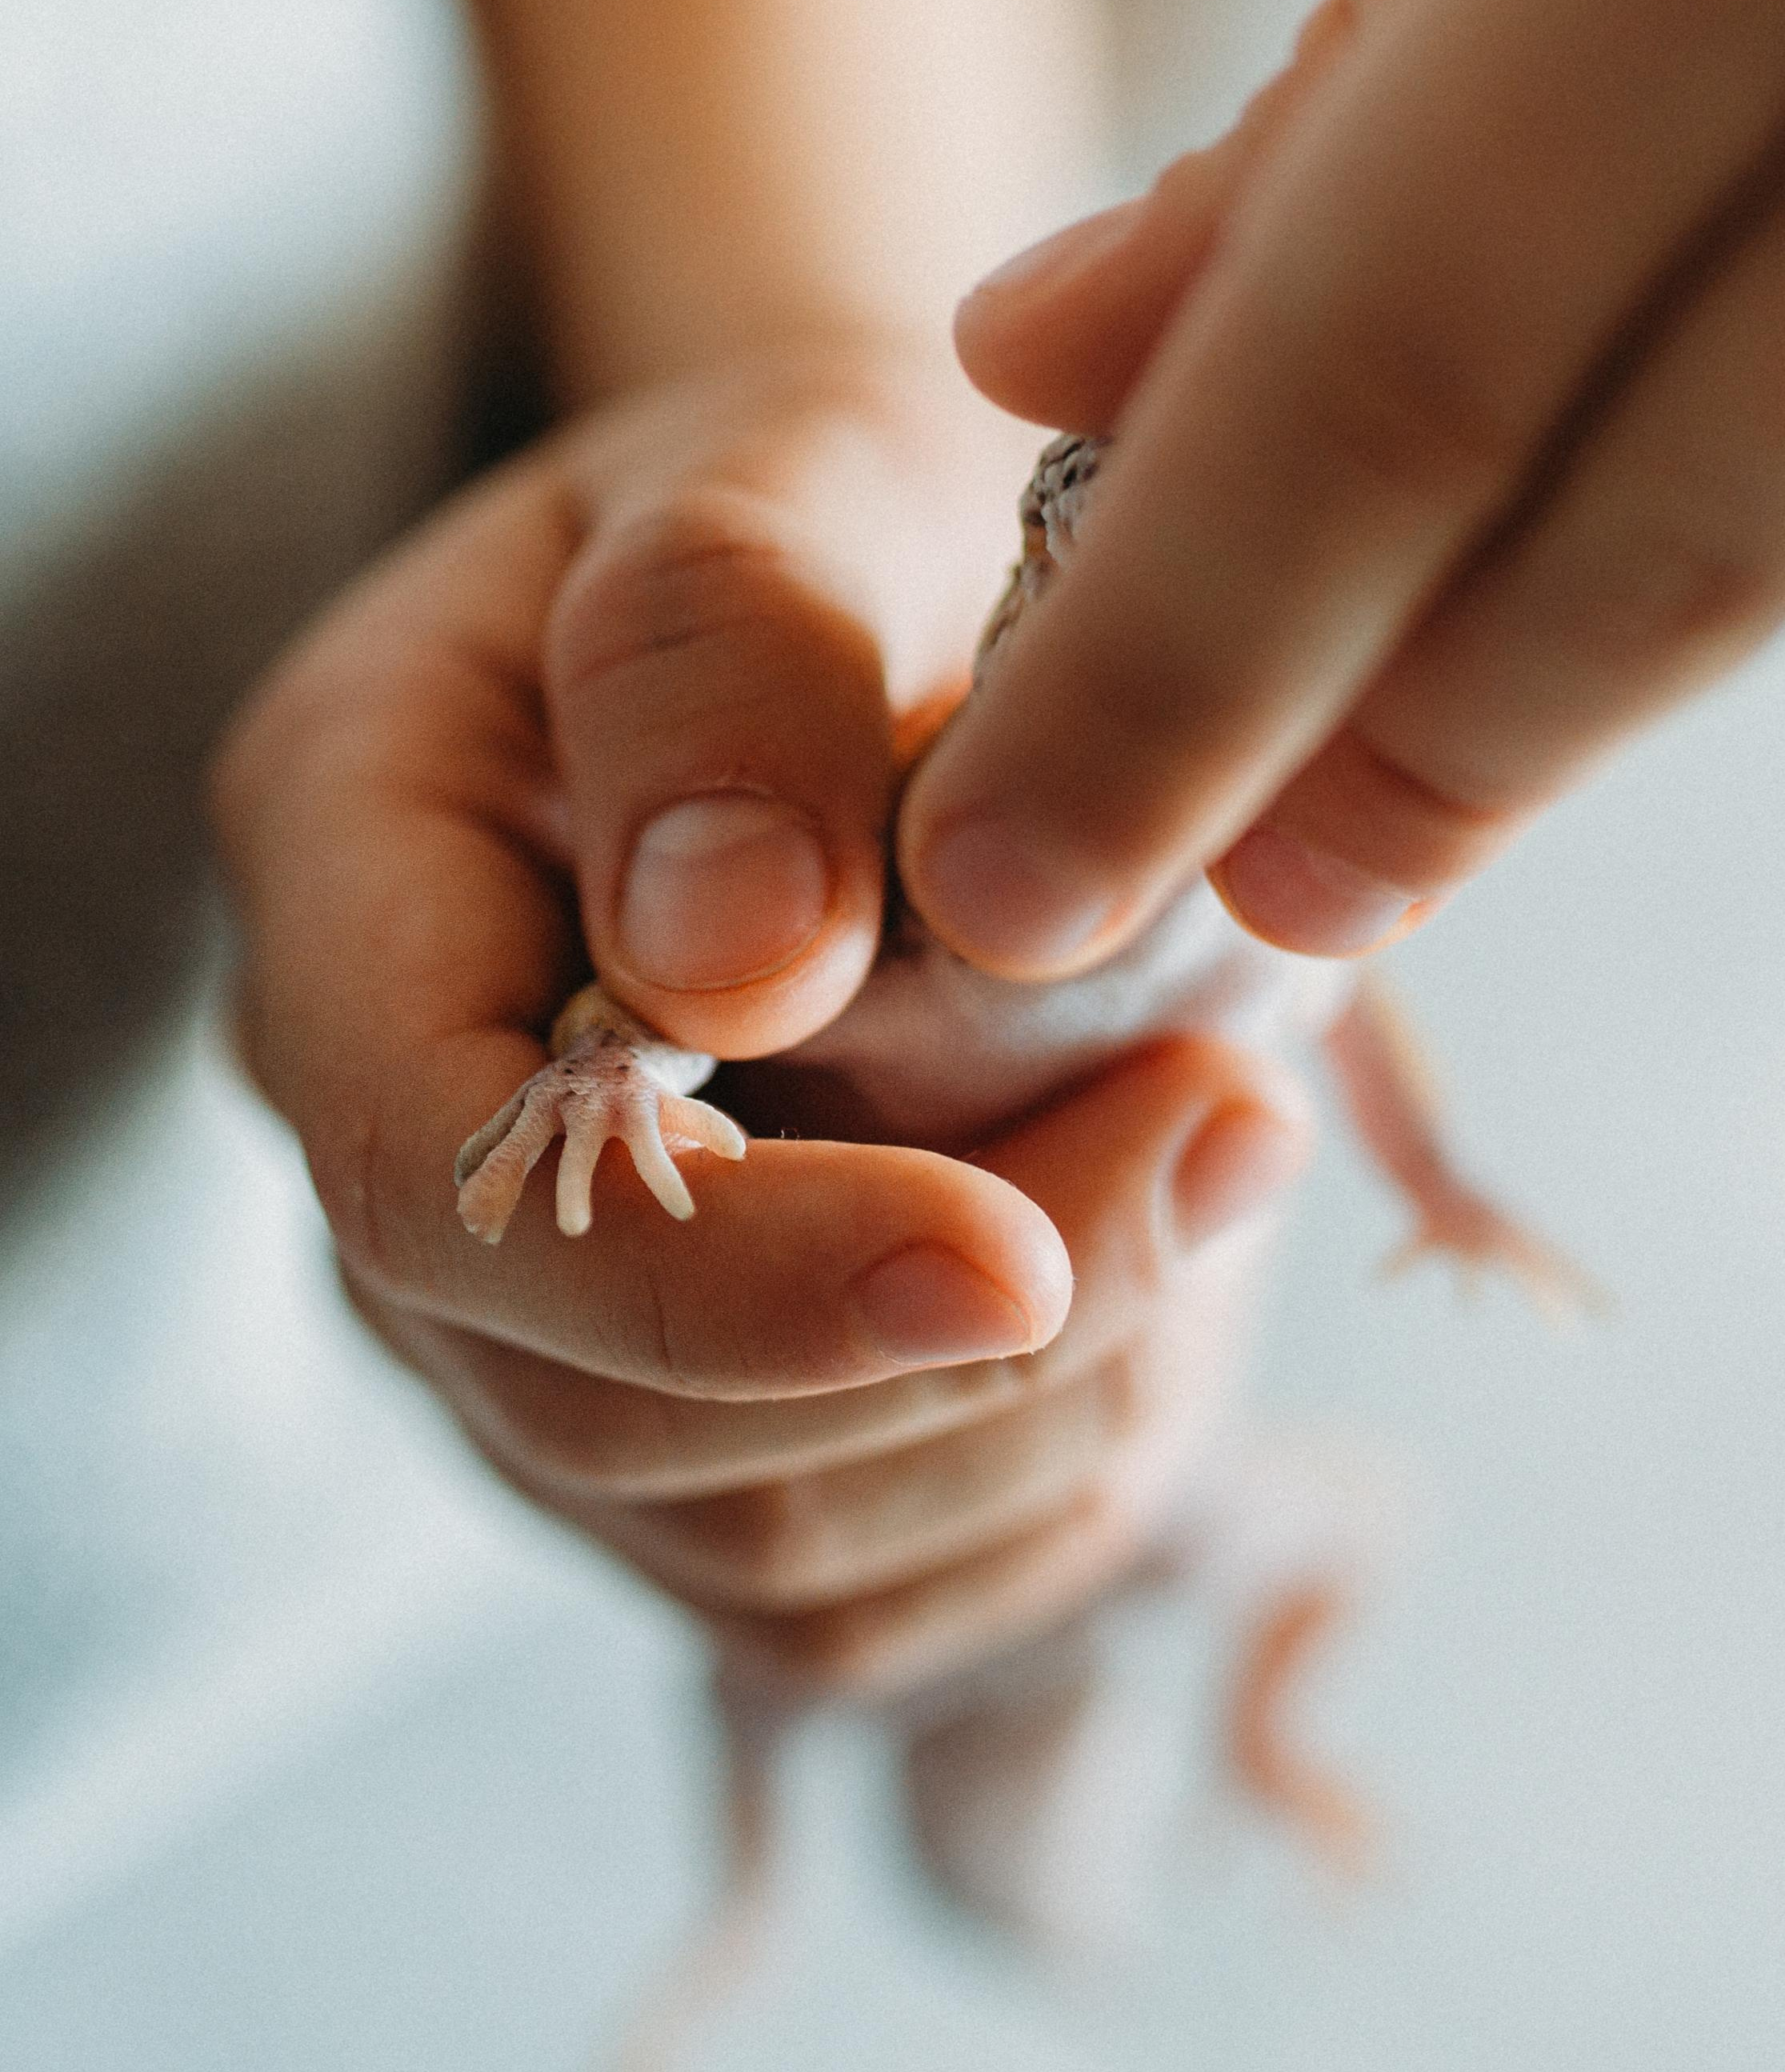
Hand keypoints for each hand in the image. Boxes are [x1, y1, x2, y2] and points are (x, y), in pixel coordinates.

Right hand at [212, 345, 1309, 1687]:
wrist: (864, 617)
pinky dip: (1046, 1493)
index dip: (715, 1273)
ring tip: (1224, 1157)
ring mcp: (516, 1318)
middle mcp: (393, 1136)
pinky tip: (1163, 1295)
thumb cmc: (833, 522)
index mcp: (350, 870)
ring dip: (1040, 1414)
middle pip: (606, 1412)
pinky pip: (850, 1594)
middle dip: (957, 1340)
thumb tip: (731, 959)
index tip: (1008, 1252)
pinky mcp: (672, 1427)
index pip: (427, 1178)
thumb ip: (730, 655)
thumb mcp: (789, 477)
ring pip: (755, 1542)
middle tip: (1234, 1122)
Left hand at [898, 0, 1784, 968]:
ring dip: (1553, 714)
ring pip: (1772, 552)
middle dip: (1401, 770)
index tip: (1012, 879)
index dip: (1183, 659)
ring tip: (1373, 821)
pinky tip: (1567, 627)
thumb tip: (1030, 357)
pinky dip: (1699, 571)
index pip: (1401, 350)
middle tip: (1242, 907)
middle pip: (1649, 535)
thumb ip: (1336, 87)